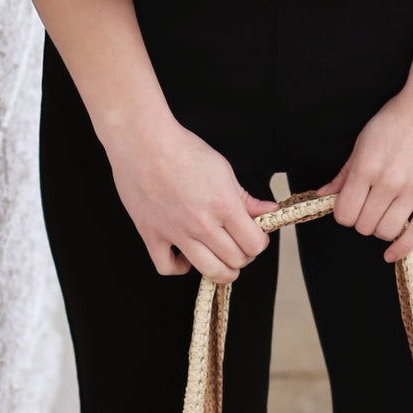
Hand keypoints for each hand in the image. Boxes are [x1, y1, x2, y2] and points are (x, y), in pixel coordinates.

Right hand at [104, 117, 277, 283]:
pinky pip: (168, 268)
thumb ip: (246, 197)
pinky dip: (180, 267)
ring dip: (221, 270)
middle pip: (235, 260)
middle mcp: (202, 223)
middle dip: (243, 255)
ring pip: (208, 271)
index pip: (254, 243)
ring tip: (221, 258)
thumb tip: (269, 210)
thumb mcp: (222, 168)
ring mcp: (176, 232)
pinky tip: (185, 255)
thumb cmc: (182, 148)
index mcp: (223, 205)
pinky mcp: (152, 235)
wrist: (143, 141)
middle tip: (239, 244)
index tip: (256, 235)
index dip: (259, 242)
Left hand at [317, 88, 412, 262]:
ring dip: (382, 230)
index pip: (344, 213)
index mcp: (366, 166)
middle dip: (363, 221)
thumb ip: (345, 171)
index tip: (351, 207)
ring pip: (388, 231)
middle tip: (369, 209)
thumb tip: (323, 194)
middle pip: (365, 226)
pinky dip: (402, 247)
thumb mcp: (365, 138)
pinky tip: (393, 252)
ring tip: (385, 216)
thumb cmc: (399, 116)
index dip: (345, 214)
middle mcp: (389, 181)